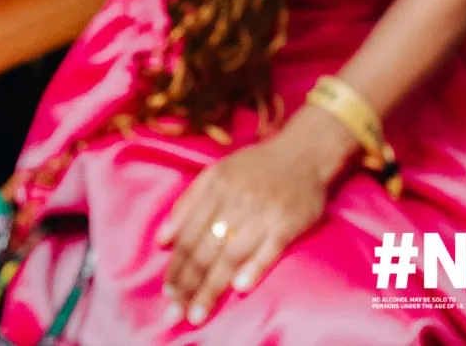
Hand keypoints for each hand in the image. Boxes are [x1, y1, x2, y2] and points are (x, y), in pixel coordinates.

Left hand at [156, 107, 355, 325]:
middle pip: (206, 248)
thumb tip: (162, 239)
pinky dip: (254, 267)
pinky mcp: (288, 222)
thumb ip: (188, 202)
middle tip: (176, 313)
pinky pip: (269, 249)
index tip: (168, 292)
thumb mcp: (217, 172)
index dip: (176, 266)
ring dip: (212, 287)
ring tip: (197, 314)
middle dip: (188, 284)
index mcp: (217, 187)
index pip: (189, 233)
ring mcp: (263, 212)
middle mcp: (236, 200)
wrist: (303, 152)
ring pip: (231, 254)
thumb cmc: (256, 166)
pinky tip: (240, 287)